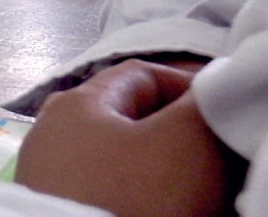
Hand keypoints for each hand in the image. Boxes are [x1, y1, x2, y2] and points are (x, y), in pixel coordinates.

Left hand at [16, 60, 246, 215]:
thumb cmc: (131, 201)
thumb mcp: (184, 142)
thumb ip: (201, 106)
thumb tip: (211, 90)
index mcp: (76, 104)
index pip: (141, 75)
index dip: (191, 88)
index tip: (228, 115)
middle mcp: (53, 137)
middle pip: (130, 123)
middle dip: (182, 140)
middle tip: (223, 167)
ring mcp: (50, 181)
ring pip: (123, 168)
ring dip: (167, 180)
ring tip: (205, 201)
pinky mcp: (57, 215)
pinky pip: (110, 199)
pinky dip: (143, 204)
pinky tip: (167, 214)